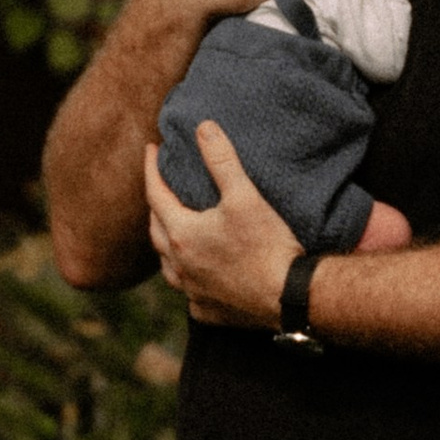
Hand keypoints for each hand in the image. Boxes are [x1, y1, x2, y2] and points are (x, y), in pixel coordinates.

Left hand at [144, 133, 300, 330]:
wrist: (289, 298)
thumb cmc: (267, 246)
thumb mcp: (245, 196)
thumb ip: (222, 160)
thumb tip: (203, 128)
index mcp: (181, 234)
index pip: (155, 193)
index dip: (151, 168)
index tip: (151, 149)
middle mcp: (178, 266)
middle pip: (155, 230)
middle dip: (156, 206)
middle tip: (161, 188)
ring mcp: (191, 292)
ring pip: (167, 265)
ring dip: (167, 245)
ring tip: (173, 231)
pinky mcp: (208, 311)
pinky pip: (188, 293)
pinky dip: (188, 277)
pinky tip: (196, 274)